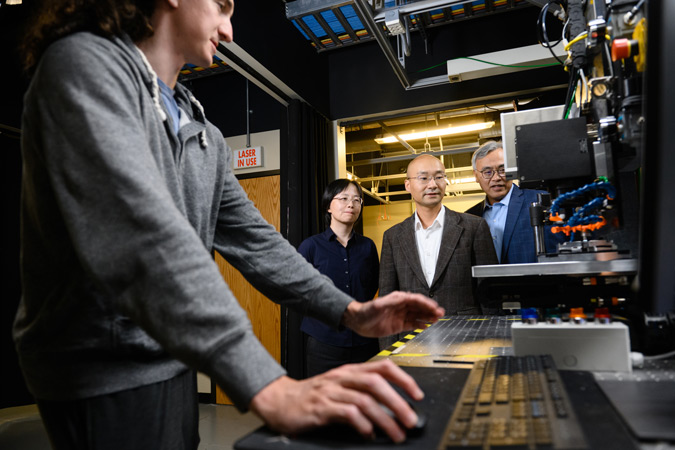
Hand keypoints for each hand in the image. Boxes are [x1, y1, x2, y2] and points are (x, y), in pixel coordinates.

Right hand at [249, 360, 422, 442]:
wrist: (279, 400)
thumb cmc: (311, 396)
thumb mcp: (339, 387)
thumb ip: (362, 392)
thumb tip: (392, 407)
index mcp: (349, 371)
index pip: (381, 367)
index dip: (403, 379)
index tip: (417, 394)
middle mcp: (341, 378)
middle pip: (376, 383)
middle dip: (398, 402)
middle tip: (410, 420)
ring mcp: (330, 392)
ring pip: (365, 400)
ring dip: (385, 419)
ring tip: (396, 433)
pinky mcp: (320, 408)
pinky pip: (347, 413)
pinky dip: (362, 425)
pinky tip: (368, 434)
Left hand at [342, 291, 444, 337]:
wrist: (358, 322)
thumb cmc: (366, 311)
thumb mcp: (378, 305)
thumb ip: (391, 301)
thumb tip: (404, 297)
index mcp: (398, 299)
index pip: (415, 300)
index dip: (426, 303)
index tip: (434, 307)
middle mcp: (401, 306)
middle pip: (419, 307)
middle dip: (430, 310)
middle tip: (440, 313)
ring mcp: (401, 316)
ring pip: (418, 316)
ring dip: (428, 317)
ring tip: (437, 319)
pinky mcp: (399, 325)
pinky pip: (412, 324)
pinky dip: (420, 325)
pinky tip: (427, 326)